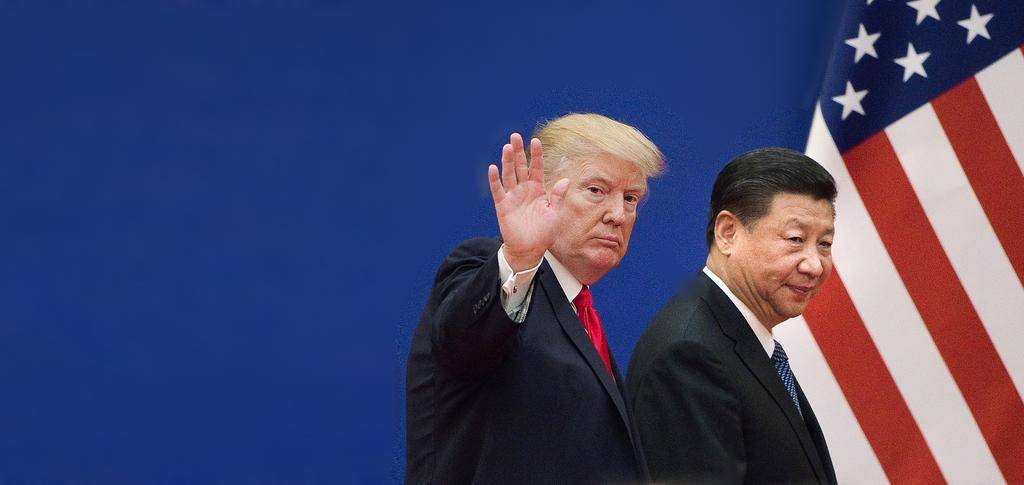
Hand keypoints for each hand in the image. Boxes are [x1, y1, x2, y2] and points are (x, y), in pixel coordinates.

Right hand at [488, 133, 569, 271]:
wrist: (530, 249)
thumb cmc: (544, 233)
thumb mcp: (555, 214)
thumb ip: (557, 196)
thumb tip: (565, 180)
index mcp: (538, 189)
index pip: (536, 168)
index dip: (535, 155)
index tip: (536, 141)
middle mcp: (524, 190)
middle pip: (520, 167)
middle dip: (518, 152)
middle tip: (515, 136)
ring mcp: (513, 196)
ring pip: (509, 174)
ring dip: (507, 161)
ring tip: (507, 147)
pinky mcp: (503, 205)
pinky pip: (498, 190)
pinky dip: (495, 180)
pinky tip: (493, 168)